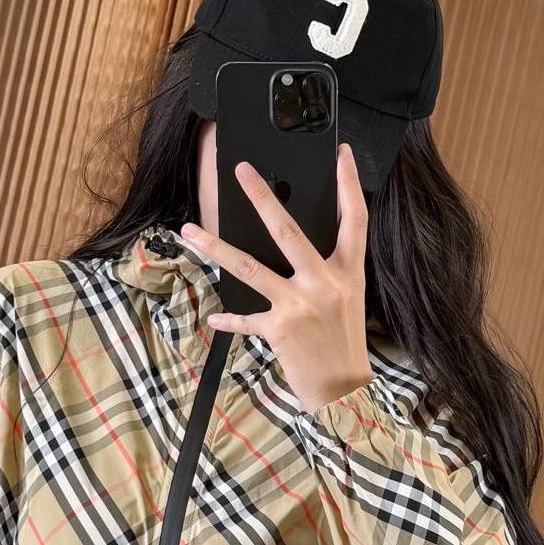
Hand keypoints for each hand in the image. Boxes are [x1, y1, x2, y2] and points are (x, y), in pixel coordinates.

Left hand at [178, 141, 374, 413]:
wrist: (344, 391)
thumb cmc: (343, 342)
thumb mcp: (347, 299)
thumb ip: (327, 270)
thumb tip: (293, 246)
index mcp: (348, 272)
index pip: (354, 218)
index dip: (349, 183)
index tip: (342, 153)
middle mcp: (324, 284)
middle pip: (288, 231)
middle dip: (262, 198)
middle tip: (242, 171)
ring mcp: (299, 306)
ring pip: (249, 267)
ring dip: (215, 247)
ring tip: (189, 230)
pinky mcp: (279, 330)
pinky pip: (245, 319)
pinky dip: (230, 320)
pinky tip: (215, 317)